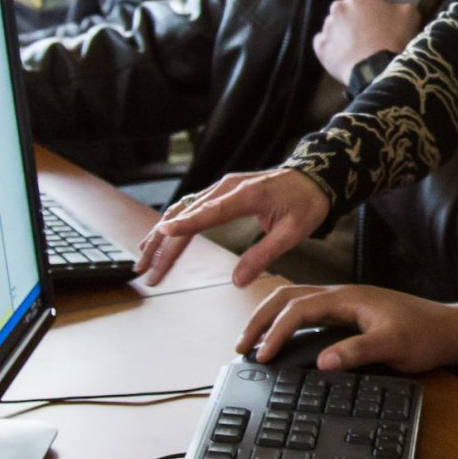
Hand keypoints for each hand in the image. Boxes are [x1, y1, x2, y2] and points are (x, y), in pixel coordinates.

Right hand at [137, 167, 330, 286]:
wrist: (314, 177)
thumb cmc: (306, 203)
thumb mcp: (293, 233)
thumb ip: (264, 255)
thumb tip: (237, 281)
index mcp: (247, 195)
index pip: (210, 211)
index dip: (186, 224)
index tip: (163, 234)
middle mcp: (228, 188)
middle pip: (186, 214)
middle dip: (162, 244)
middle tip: (146, 270)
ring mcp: (222, 188)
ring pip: (182, 210)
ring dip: (160, 236)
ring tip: (143, 260)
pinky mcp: (221, 193)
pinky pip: (190, 208)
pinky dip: (172, 224)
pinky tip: (158, 239)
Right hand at [240, 282, 457, 370]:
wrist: (449, 330)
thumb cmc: (424, 336)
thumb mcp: (393, 346)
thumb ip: (358, 352)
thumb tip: (322, 362)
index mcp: (347, 297)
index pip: (298, 309)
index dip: (276, 332)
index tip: (262, 356)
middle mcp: (341, 295)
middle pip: (288, 297)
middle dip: (260, 319)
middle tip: (240, 346)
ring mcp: (344, 303)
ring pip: (295, 302)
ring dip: (270, 319)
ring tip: (252, 343)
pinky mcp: (348, 313)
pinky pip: (307, 312)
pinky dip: (286, 323)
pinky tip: (283, 340)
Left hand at [312, 0, 421, 86]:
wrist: (380, 70)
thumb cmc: (395, 38)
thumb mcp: (409, 15)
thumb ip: (398, 6)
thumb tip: (392, 10)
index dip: (373, 7)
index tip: (380, 20)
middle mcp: (338, 6)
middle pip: (346, 10)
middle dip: (355, 19)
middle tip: (369, 35)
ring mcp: (326, 27)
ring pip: (334, 28)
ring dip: (343, 34)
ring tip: (357, 49)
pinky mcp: (320, 47)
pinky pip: (324, 44)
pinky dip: (332, 49)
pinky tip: (344, 56)